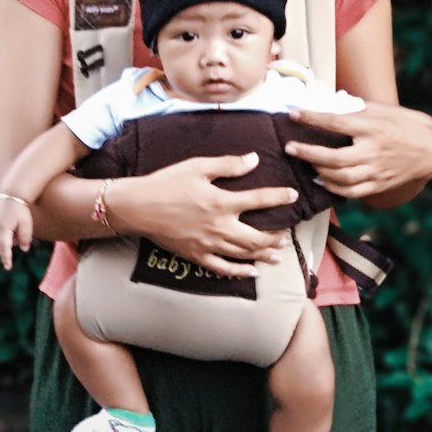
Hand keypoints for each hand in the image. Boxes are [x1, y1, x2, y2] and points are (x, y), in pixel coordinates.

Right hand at [0, 197, 33, 270]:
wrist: (12, 194)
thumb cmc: (21, 209)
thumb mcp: (27, 223)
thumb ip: (26, 237)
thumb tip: (24, 249)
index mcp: (4, 229)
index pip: (4, 247)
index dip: (6, 258)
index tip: (7, 267)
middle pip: (0, 245)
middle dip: (10, 243)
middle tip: (18, 232)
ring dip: (1, 240)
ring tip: (11, 228)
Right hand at [107, 153, 298, 278]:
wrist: (138, 207)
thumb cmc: (167, 182)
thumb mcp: (197, 166)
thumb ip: (228, 164)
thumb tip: (254, 159)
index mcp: (221, 202)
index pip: (259, 200)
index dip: (279, 197)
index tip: (293, 196)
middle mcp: (219, 226)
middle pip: (257, 237)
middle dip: (275, 236)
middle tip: (287, 234)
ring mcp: (209, 244)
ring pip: (244, 254)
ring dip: (264, 254)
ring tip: (278, 253)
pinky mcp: (197, 256)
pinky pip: (223, 268)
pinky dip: (240, 272)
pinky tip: (252, 272)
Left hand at [285, 103, 431, 201]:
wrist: (430, 149)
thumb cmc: (404, 124)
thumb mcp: (382, 110)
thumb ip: (355, 110)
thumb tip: (325, 105)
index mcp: (373, 127)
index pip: (336, 123)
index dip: (312, 118)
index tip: (293, 114)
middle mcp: (374, 150)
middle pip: (335, 157)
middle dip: (308, 153)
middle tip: (289, 147)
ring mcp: (376, 170)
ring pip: (340, 177)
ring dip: (318, 170)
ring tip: (303, 161)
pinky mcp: (378, 185)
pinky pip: (351, 191)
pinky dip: (332, 187)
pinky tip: (320, 179)